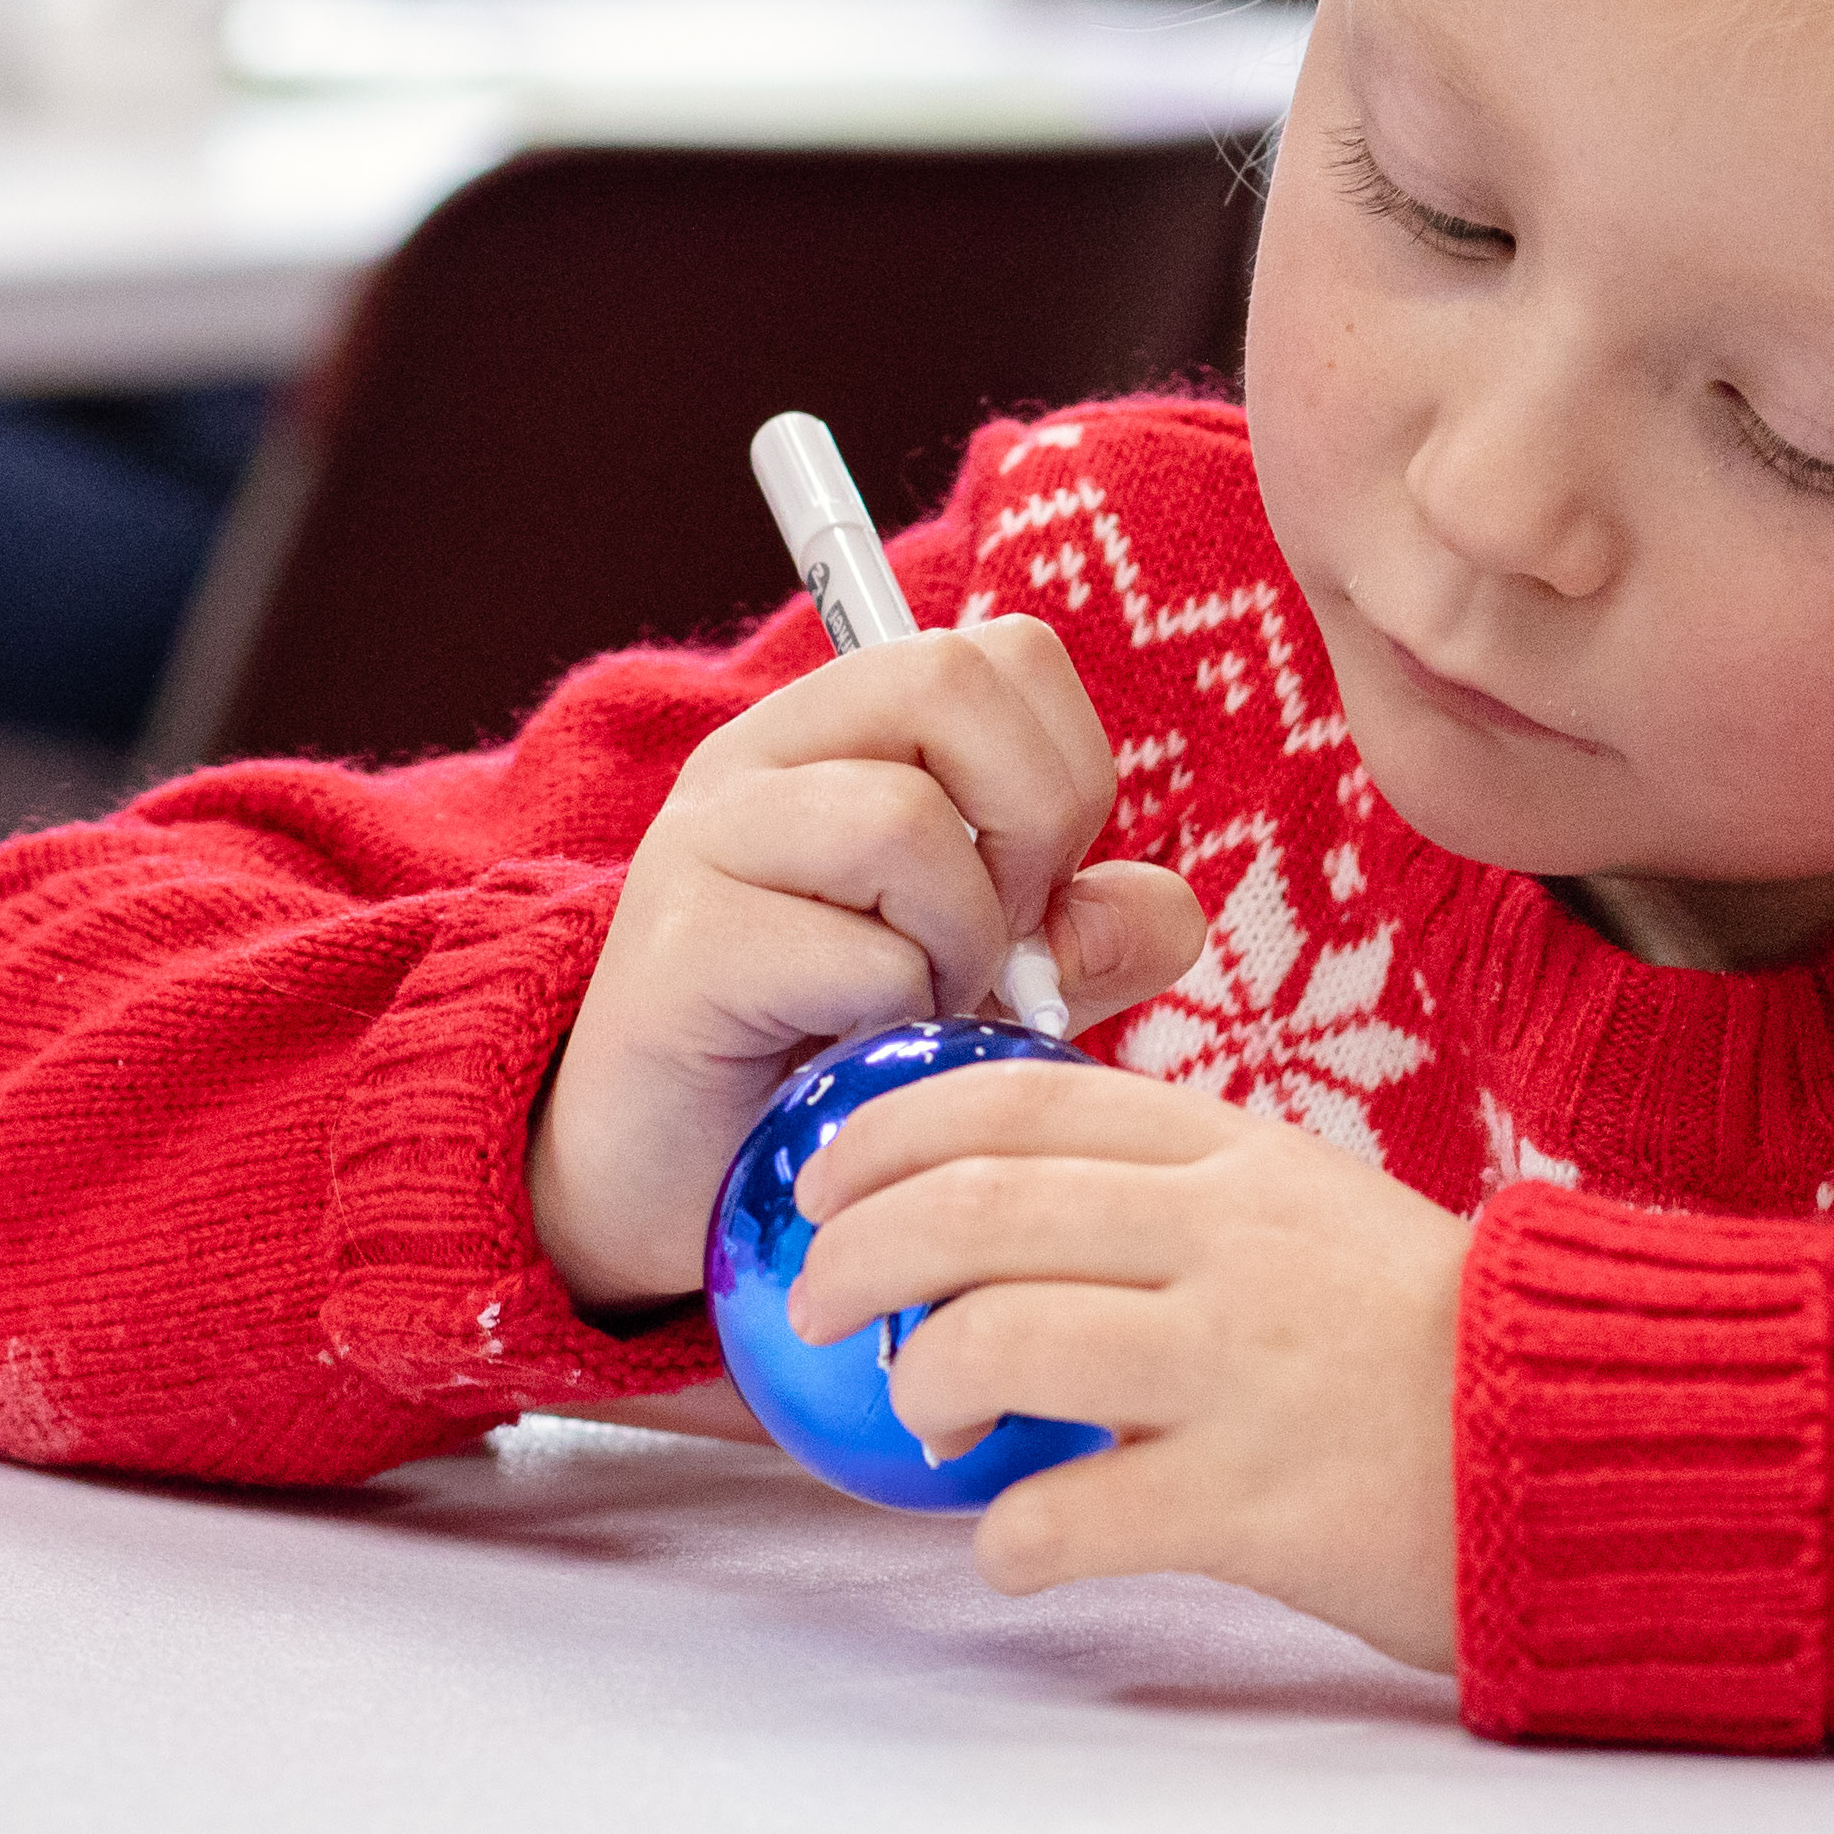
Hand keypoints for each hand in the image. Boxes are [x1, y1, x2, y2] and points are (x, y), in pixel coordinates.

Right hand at [531, 616, 1205, 1316]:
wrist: (665, 1183)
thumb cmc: (829, 1057)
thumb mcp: (985, 978)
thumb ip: (1081, 933)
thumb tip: (1168, 909)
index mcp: (840, 731)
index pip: (1003, 651)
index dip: (1063, 763)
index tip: (1040, 882)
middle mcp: (762, 756)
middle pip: (950, 679)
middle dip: (1030, 821)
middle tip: (1000, 936)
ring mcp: (706, 841)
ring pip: (904, 817)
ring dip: (959, 939)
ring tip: (920, 1007)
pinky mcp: (681, 949)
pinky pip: (857, 953)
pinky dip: (897, 1018)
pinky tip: (853, 1056)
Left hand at [786, 1059, 1466, 1672]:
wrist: (1590, 1440)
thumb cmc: (1435, 1337)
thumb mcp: (1312, 1208)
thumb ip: (1180, 1191)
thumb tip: (1018, 1201)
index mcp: (1236, 1158)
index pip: (1020, 1100)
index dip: (888, 1132)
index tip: (821, 1179)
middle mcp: (1226, 1243)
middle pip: (978, 1210)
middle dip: (855, 1256)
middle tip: (812, 1307)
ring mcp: (1238, 1369)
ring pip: (999, 1342)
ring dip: (919, 1384)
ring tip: (921, 1423)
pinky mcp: (1253, 1503)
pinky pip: (1069, 1517)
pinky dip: (1010, 1536)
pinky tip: (1014, 1543)